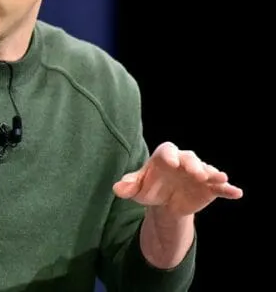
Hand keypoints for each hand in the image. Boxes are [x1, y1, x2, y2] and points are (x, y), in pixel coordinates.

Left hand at [113, 141, 242, 217]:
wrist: (164, 203)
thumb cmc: (149, 188)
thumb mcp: (136, 188)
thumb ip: (128, 186)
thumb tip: (118, 188)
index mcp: (164, 158)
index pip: (167, 151)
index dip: (169, 155)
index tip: (170, 161)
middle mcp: (184, 162)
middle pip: (190, 159)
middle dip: (193, 165)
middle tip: (196, 172)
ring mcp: (198, 174)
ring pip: (207, 170)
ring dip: (213, 174)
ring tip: (220, 178)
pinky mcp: (209, 188)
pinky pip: (220, 187)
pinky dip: (228, 189)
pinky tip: (237, 193)